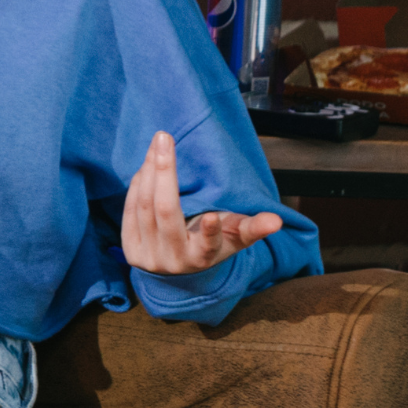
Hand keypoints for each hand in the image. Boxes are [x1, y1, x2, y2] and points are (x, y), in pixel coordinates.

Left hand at [120, 131, 283, 275]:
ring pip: (144, 207)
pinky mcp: (130, 250)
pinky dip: (137, 185)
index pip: (208, 246)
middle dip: (164, 172)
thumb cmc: (212, 245)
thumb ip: (254, 227)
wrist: (178, 269)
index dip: (211, 232)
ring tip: (156, 145)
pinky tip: (145, 166)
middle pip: (166, 213)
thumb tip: (277, 221)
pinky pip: (130, 210)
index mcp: (202, 258)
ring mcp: (148, 257)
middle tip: (164, 137)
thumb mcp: (234, 238)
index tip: (213, 217)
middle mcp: (173, 261)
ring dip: (148, 172)